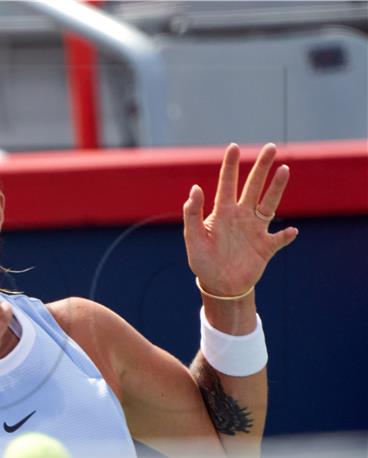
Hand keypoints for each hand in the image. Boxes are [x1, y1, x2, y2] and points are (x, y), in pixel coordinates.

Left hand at [183, 143, 298, 295]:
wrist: (218, 285)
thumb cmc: (203, 261)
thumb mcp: (193, 238)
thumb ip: (193, 214)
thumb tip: (195, 188)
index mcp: (222, 213)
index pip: (227, 184)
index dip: (230, 166)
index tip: (233, 147)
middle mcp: (241, 216)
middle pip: (253, 187)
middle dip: (261, 167)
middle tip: (271, 147)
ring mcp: (255, 230)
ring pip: (269, 204)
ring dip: (277, 188)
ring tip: (285, 170)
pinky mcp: (266, 247)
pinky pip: (279, 239)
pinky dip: (285, 236)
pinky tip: (291, 231)